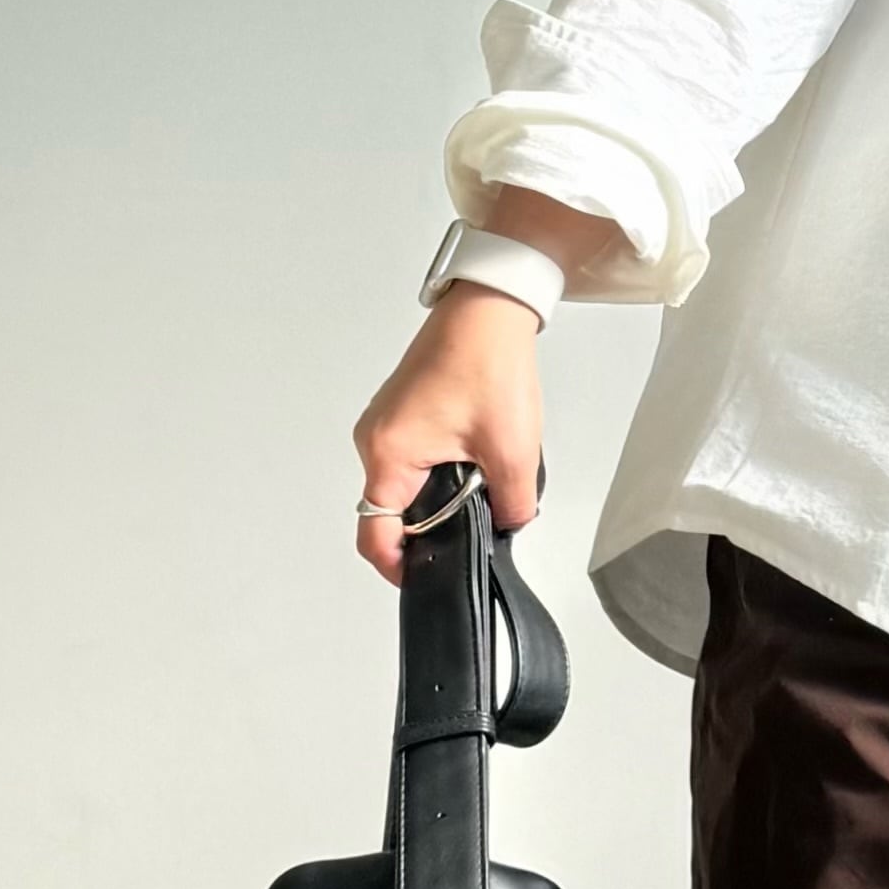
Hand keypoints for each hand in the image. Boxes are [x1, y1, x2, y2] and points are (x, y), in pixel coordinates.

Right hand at [353, 284, 545, 583]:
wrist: (488, 310)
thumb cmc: (488, 363)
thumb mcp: (513, 451)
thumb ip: (513, 506)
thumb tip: (508, 526)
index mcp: (388, 454)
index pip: (376, 535)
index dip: (401, 567)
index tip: (427, 579)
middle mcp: (374, 440)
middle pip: (389, 512)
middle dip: (430, 528)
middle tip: (473, 524)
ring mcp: (384, 425)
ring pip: (401, 485)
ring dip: (436, 496)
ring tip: (478, 480)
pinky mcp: (399, 413)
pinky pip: (409, 459)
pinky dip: (436, 470)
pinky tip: (471, 458)